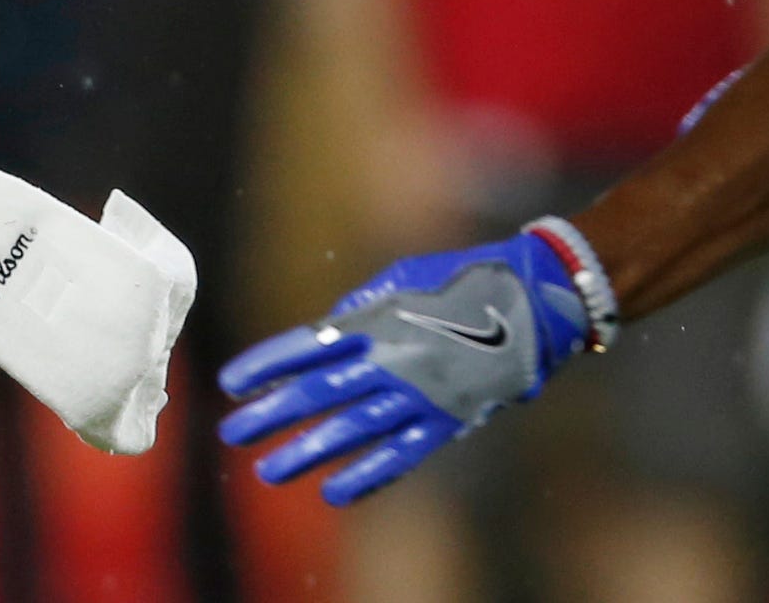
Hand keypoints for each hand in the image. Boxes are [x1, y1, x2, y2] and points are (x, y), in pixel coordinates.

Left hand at [220, 229, 592, 505]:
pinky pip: (402, 453)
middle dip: (271, 414)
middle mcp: (393, 357)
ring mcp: (421, 392)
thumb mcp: (406, 276)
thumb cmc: (466, 277)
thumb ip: (363, 304)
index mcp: (379, 317)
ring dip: (306, 451)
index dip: (267, 364)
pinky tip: (334, 492)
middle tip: (232, 432)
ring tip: (268, 470)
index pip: (307, 345)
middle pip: (318, 392)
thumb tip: (330, 327)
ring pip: (352, 429)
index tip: (231, 383)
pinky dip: (368, 475)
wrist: (537, 296)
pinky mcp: (449, 418)